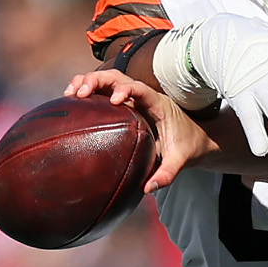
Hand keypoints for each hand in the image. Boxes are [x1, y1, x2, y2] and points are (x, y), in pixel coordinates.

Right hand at [66, 69, 217, 192]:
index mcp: (159, 104)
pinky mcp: (126, 106)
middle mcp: (144, 97)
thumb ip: (167, 174)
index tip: (114, 100)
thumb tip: (148, 188)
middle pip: (118, 77)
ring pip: (109, 81)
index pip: (141, 89)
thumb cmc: (189, 146)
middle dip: (98, 80)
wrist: (197, 139)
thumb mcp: (181, 160)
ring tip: (70, 94)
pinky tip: (72, 101)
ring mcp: (134, 99)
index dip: (126, 89)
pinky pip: (105, 92)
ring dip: (88, 82)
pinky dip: (89, 92)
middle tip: (80, 93)